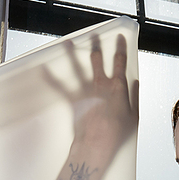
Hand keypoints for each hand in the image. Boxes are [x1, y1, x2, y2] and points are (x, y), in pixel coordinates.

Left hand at [48, 34, 138, 160]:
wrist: (97, 143)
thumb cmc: (116, 133)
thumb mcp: (134, 116)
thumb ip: (135, 97)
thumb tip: (136, 83)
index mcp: (118, 86)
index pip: (120, 61)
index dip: (120, 47)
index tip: (119, 38)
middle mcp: (100, 84)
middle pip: (97, 59)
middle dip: (96, 46)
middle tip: (94, 36)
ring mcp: (85, 90)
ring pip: (77, 67)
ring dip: (72, 54)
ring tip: (68, 42)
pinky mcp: (73, 99)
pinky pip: (60, 86)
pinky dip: (51, 78)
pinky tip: (43, 70)